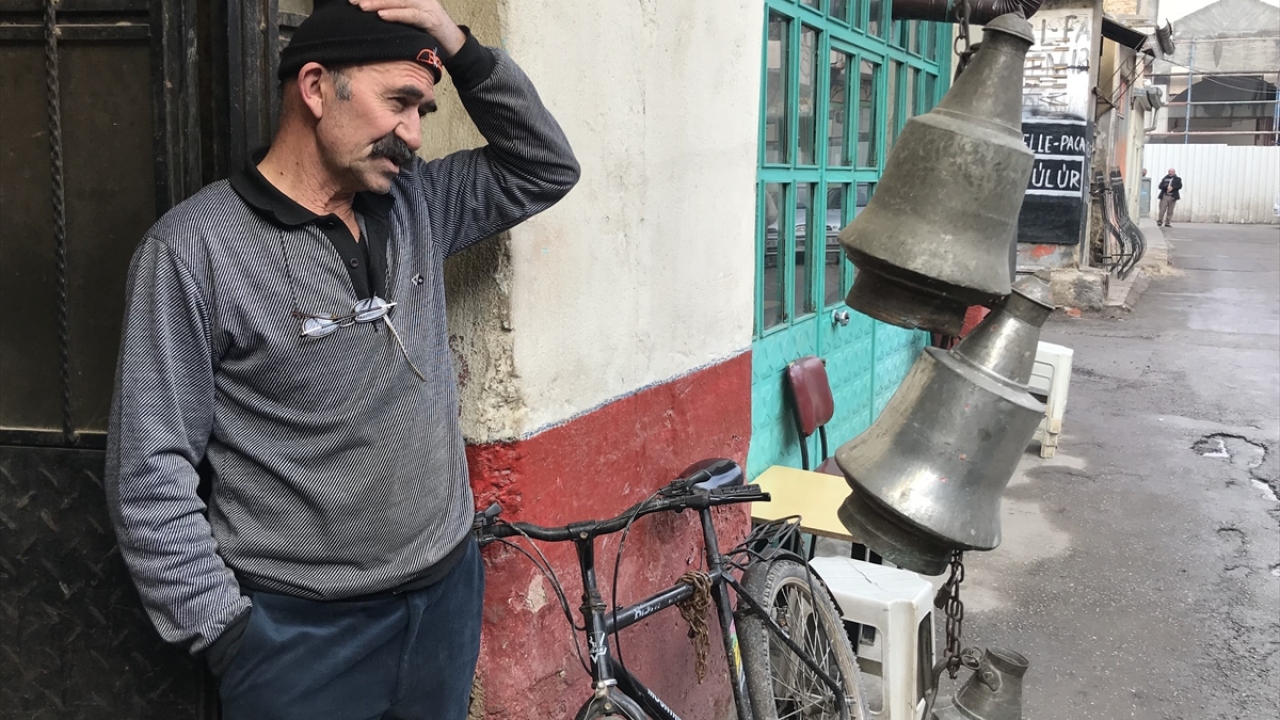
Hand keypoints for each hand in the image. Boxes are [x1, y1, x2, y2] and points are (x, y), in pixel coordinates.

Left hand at [350, 0, 466, 56]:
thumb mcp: (410, 20)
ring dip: (379, 3)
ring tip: (362, 6)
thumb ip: (396, 14)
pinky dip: (396, 15)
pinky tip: (382, 16)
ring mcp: (426, 6)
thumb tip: (374, 14)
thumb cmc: (429, 33)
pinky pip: (411, 15)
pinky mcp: (431, 20)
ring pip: (399, 1)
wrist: (455, 44)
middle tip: (352, 1)